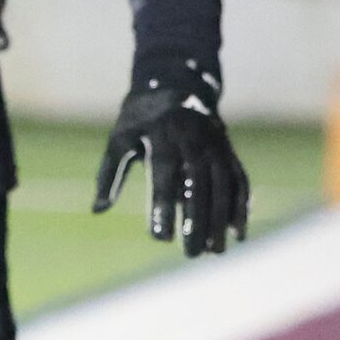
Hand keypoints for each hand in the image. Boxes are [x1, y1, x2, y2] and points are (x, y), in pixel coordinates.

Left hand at [94, 56, 249, 256]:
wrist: (177, 84)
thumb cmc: (141, 121)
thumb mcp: (120, 139)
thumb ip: (110, 173)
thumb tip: (98, 209)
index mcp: (162, 137)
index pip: (164, 176)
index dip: (163, 207)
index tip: (160, 239)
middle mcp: (193, 141)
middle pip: (198, 185)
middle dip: (197, 221)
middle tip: (190, 255)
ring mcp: (214, 145)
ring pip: (223, 185)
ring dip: (222, 219)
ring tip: (216, 252)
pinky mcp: (228, 151)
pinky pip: (239, 179)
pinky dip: (241, 206)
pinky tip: (239, 233)